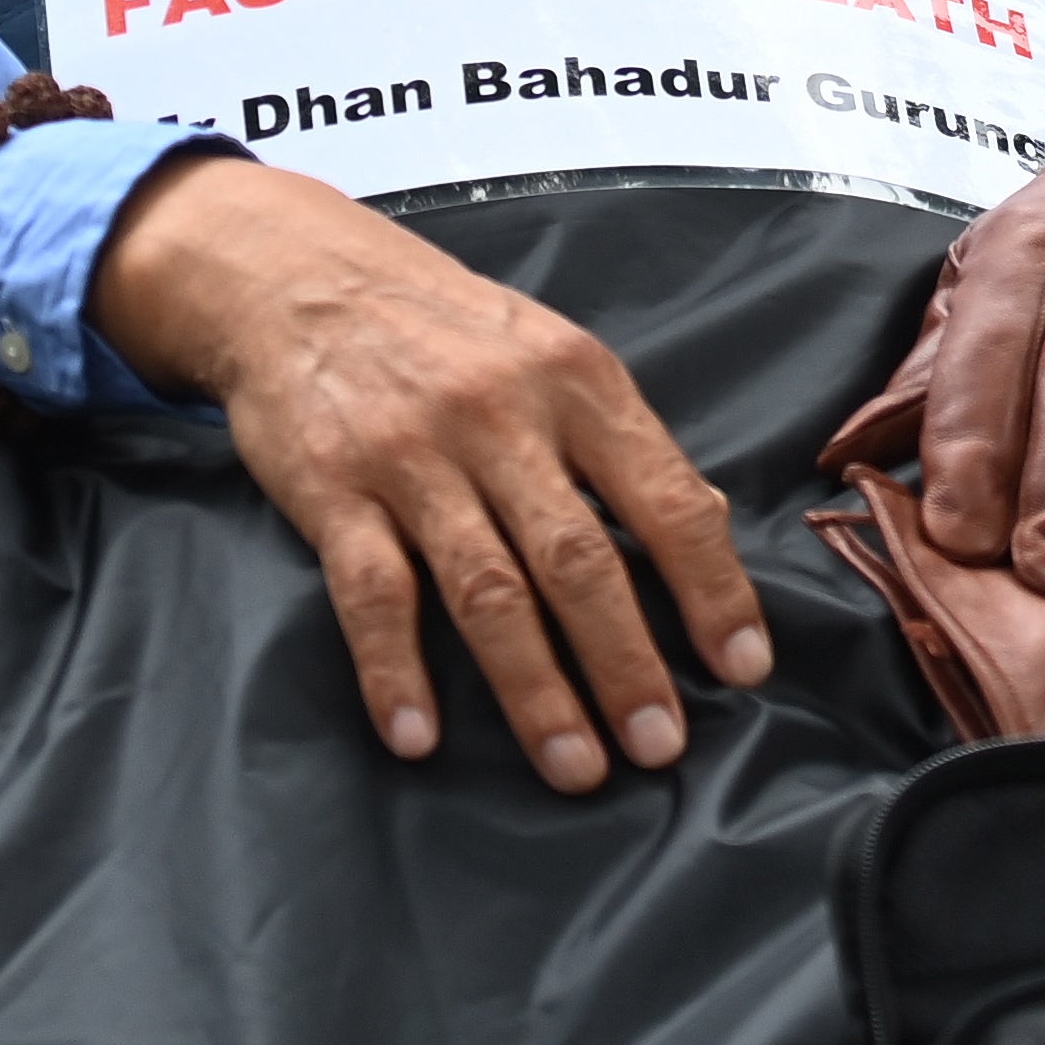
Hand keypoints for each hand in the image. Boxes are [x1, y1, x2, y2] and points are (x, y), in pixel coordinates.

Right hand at [92, 157, 773, 790]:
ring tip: (576, 766)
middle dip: (627, 662)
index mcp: (579, 382)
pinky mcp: (333, 489)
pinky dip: (396, 672)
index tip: (743, 669)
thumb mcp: (556, 353)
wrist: (302, 278)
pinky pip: (372, 595)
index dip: (712, 590)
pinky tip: (419, 738)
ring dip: (536, 689)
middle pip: (580, 559)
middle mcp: (503, 417)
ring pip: (487, 589)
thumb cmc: (451, 329)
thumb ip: (621, 442)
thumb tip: (708, 528)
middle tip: (660, 746)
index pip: (668, 498)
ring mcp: (414, 455)